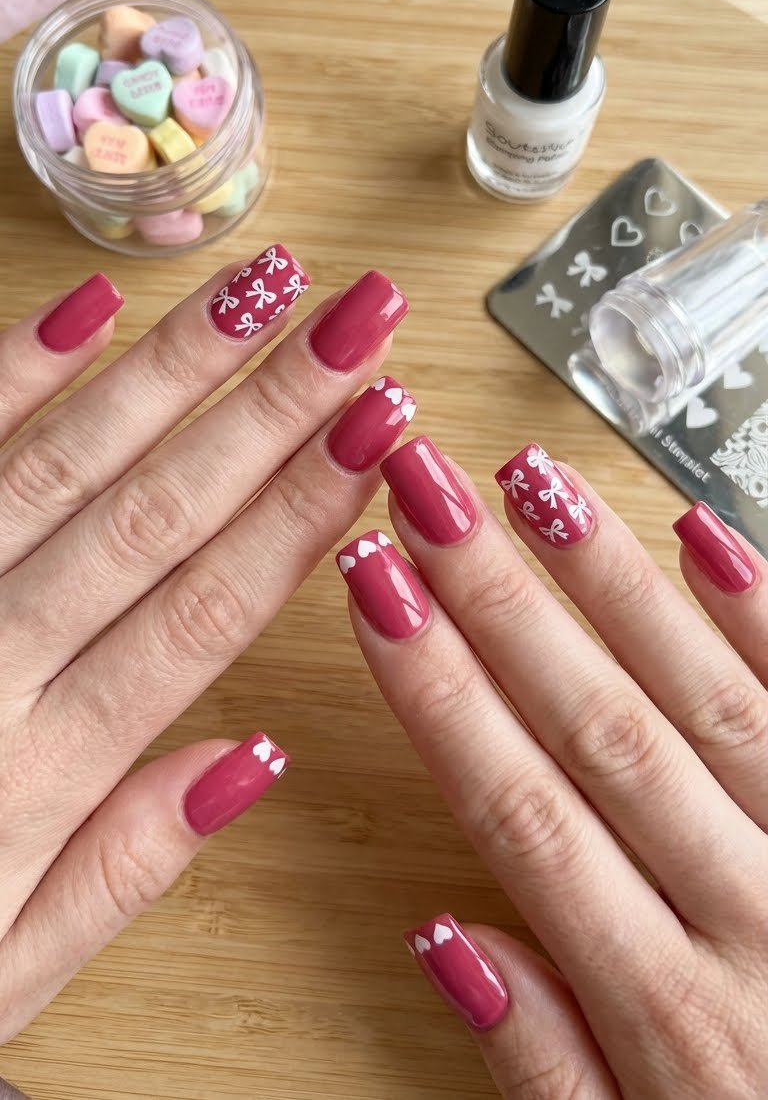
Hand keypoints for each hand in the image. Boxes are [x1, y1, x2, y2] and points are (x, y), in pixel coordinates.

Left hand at [0, 248, 411, 1039]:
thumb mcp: (1, 978)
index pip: (208, 608)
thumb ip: (121, 868)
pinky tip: (88, 310)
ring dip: (171, 367)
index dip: (304, 509)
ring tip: (261, 286)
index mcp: (41, 768)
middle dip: (275, 406)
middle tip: (361, 314)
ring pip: (66, 461)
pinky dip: (14, 375)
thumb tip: (250, 757)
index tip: (382, 428)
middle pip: (159, 510)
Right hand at [338, 436, 767, 1097]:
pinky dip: (761, 617)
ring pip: (706, 696)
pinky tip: (701, 534)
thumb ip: (546, 1068)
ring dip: (610, 581)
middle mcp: (757, 920)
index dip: (439, 691)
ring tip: (535, 482)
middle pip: (601, 730)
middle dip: (499, 600)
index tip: (376, 592)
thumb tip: (447, 934)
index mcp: (677, 1016)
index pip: (526, 813)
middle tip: (429, 493)